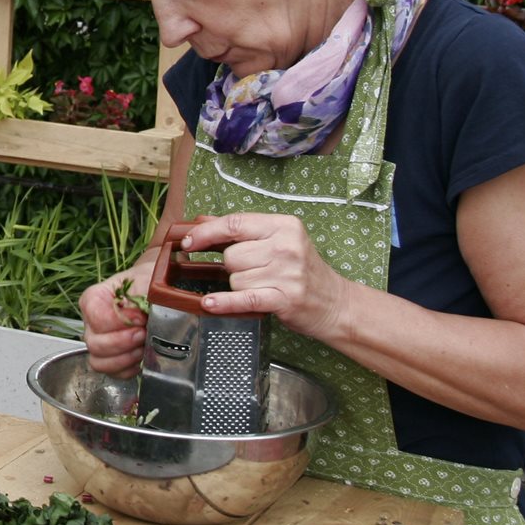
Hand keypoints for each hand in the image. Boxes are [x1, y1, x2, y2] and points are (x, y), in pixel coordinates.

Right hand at [80, 261, 153, 377]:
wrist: (154, 292)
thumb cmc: (146, 284)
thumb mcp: (144, 281)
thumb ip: (136, 296)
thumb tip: (133, 316)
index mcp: (93, 300)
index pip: (96, 318)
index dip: (120, 322)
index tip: (140, 318)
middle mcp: (91, 324)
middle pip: (95, 344)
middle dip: (123, 343)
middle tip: (144, 333)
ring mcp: (99, 343)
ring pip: (99, 363)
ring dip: (125, 359)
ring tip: (143, 347)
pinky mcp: (112, 359)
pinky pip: (114, 374)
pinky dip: (130, 369)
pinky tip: (142, 357)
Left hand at [178, 212, 353, 340]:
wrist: (335, 303)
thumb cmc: (302, 270)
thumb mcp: (278, 241)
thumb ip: (240, 230)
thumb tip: (201, 221)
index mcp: (284, 225)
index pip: (234, 223)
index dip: (206, 233)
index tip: (188, 241)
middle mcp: (286, 246)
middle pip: (231, 255)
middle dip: (233, 267)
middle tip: (254, 271)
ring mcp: (287, 273)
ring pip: (235, 278)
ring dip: (240, 286)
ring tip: (263, 286)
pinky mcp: (284, 298)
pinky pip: (243, 298)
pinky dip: (224, 302)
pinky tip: (210, 302)